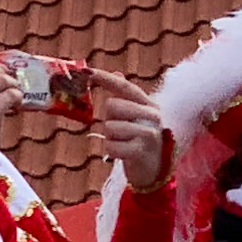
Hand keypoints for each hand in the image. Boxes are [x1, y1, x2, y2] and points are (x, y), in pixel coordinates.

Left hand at [92, 71, 169, 192]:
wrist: (155, 169)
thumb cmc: (140, 140)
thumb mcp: (134, 116)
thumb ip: (125, 97)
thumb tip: (117, 73)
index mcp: (148, 104)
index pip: (124, 87)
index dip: (105, 77)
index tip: (86, 71)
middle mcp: (152, 115)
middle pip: (113, 105)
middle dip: (109, 120)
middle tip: (121, 132)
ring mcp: (148, 132)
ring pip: (110, 127)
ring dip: (111, 138)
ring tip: (125, 143)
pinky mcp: (141, 150)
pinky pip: (111, 146)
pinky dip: (112, 151)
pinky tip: (124, 154)